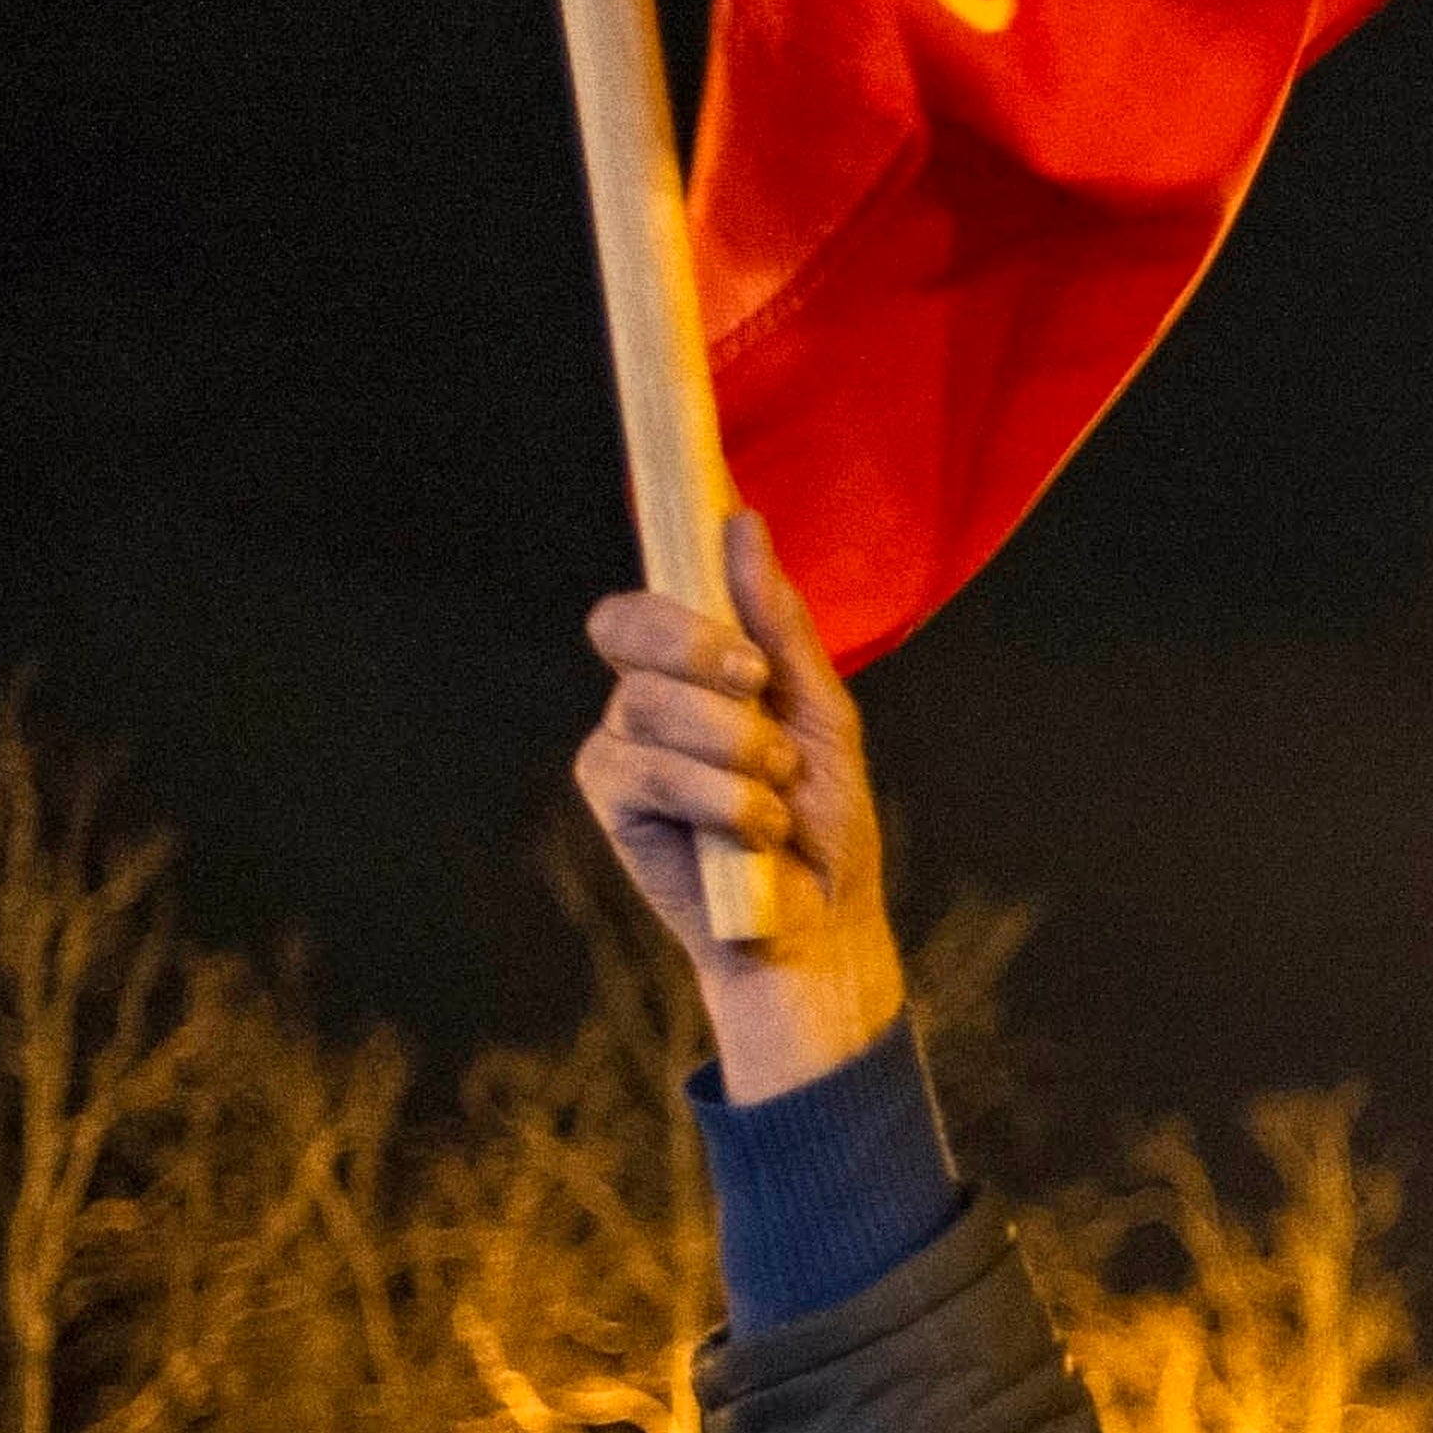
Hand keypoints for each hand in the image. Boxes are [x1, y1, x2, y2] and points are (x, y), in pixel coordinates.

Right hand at [575, 511, 908, 1101]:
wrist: (821, 926)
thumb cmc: (822, 821)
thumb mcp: (820, 713)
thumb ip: (778, 625)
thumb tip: (743, 522)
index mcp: (698, 664)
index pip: (660, 584)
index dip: (670, 547)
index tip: (710, 506)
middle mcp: (648, 692)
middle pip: (626, 623)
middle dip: (698, 647)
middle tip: (758, 686)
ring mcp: (622, 744)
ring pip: (645, 700)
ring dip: (732, 746)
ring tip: (776, 790)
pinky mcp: (610, 799)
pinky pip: (645, 766)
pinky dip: (716, 796)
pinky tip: (752, 829)